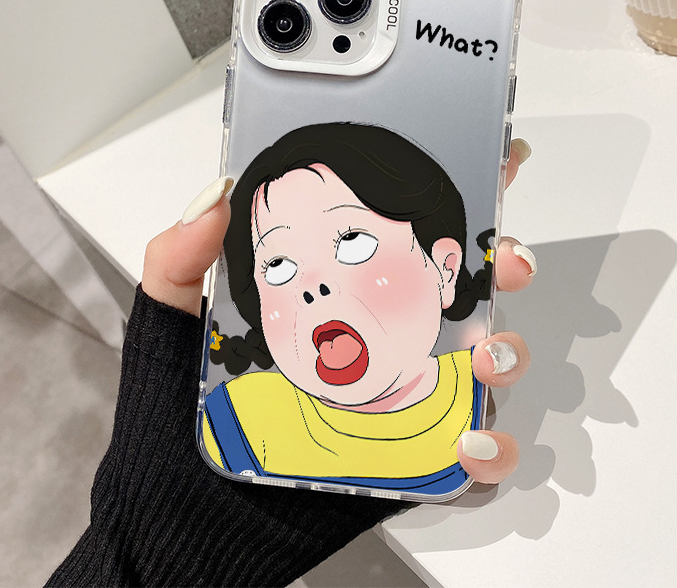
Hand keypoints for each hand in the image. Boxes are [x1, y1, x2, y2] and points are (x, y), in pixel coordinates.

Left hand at [142, 139, 533, 485]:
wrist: (183, 513)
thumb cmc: (177, 412)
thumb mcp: (169, 321)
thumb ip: (180, 258)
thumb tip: (216, 196)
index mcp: (340, 294)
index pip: (404, 235)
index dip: (454, 198)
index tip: (493, 162)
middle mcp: (381, 338)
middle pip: (466, 293)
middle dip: (503, 266)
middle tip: (505, 261)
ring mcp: (401, 399)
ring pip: (485, 370)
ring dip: (507, 355)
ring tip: (486, 356)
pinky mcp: (411, 463)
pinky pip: (472, 462)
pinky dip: (490, 453)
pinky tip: (468, 442)